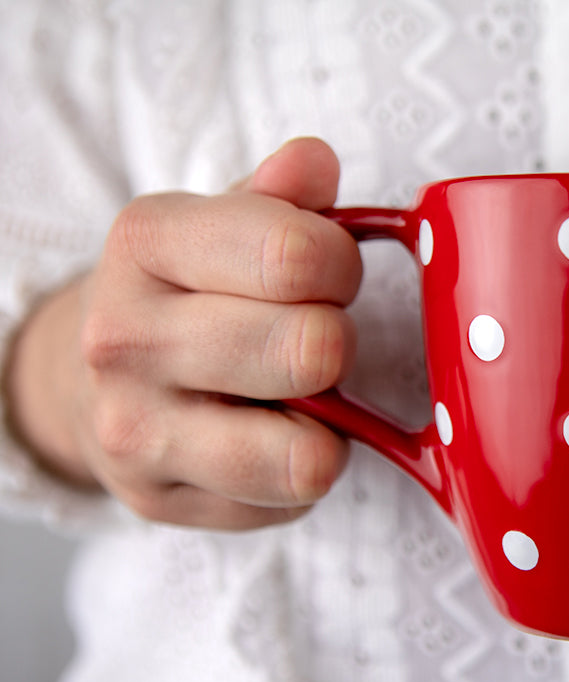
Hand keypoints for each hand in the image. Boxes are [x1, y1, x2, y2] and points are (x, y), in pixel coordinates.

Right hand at [4, 138, 362, 529]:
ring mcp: (137, 430)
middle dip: (337, 344)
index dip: (341, 268)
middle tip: (314, 340)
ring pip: (304, 453)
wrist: (97, 379)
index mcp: (148, 243)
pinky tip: (270, 439)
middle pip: (311, 349)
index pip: (297, 255)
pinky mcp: (161, 500)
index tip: (328, 276)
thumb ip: (283, 197)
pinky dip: (302, 472)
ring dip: (328, 422)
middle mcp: (125, 337)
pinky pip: (291, 498)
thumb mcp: (226, 225)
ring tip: (297, 397)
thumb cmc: (193, 294)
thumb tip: (314, 164)